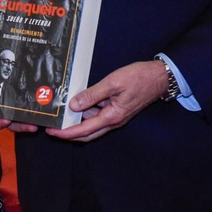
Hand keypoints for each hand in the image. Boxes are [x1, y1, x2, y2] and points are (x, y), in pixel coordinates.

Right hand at [0, 71, 38, 133]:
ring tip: (37, 124)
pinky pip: (31, 113)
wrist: (1, 64)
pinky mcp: (26, 105)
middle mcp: (2, 112)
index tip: (5, 119)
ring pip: (22, 122)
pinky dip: (37, 115)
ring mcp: (15, 110)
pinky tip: (44, 116)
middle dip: (19, 127)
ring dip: (29, 124)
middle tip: (30, 125)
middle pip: (10, 125)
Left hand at [48, 60, 168, 143]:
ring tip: (63, 114)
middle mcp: (113, 121)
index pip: (84, 130)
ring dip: (78, 122)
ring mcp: (116, 116)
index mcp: (112, 117)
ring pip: (93, 124)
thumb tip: (74, 105)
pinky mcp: (118, 110)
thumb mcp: (112, 83)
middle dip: (69, 133)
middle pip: (87, 134)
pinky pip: (99, 116)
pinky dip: (87, 113)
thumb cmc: (139, 78)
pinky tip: (79, 104)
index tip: (52, 131)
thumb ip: (92, 95)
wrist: (159, 77)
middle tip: (53, 129)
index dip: (66, 133)